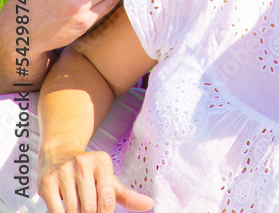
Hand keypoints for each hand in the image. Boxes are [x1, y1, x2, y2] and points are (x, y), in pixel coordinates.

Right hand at [38, 150, 152, 212]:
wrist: (58, 153)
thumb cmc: (88, 172)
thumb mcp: (109, 179)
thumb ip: (128, 195)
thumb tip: (150, 205)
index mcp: (102, 162)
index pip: (107, 201)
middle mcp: (83, 163)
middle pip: (90, 208)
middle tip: (90, 211)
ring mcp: (64, 172)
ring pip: (73, 212)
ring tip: (79, 209)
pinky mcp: (47, 182)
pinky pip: (56, 211)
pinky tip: (66, 210)